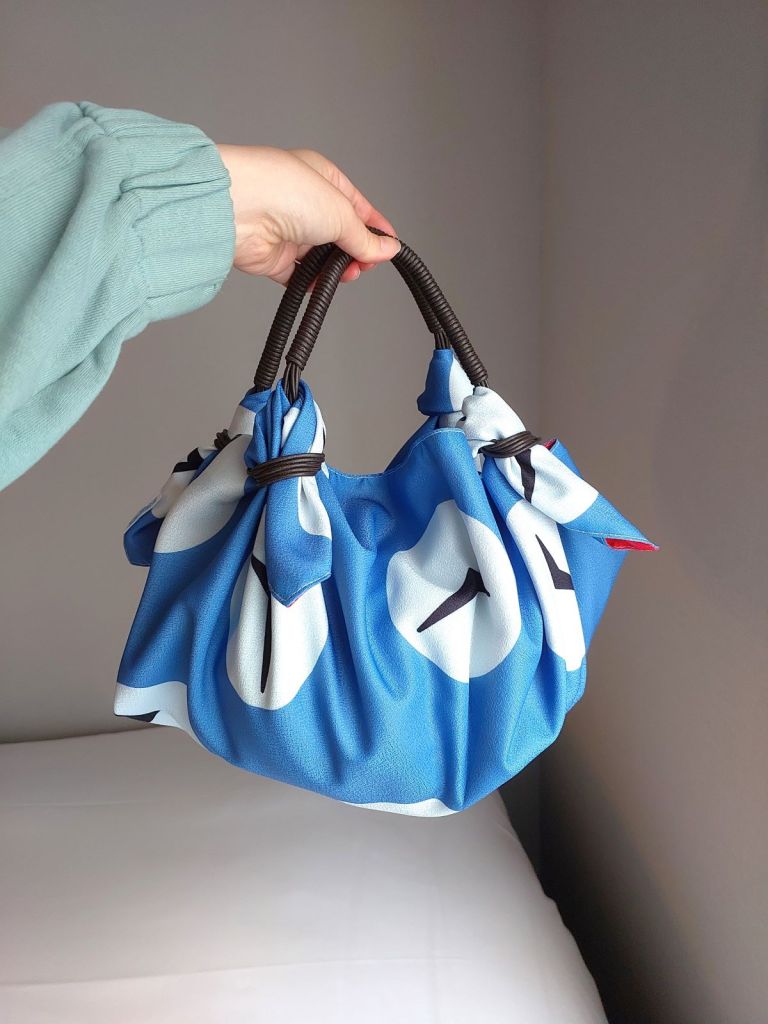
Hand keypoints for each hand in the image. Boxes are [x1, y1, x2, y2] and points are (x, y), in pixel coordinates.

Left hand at [215, 144, 399, 284]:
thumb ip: (365, 237)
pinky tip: (323, 283)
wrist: (239, 209)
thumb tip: (387, 248)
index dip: (375, 228)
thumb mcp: (341, 213)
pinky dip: (312, 282)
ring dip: (337, 269)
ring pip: (322, 257)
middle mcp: (304, 203)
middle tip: (365, 263)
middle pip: (341, 235)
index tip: (389, 247)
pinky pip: (299, 275)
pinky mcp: (274, 257)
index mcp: (322, 179)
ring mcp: (288, 230)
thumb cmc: (284, 191)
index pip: (357, 207)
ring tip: (346, 274)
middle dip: (357, 252)